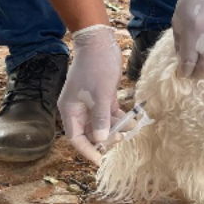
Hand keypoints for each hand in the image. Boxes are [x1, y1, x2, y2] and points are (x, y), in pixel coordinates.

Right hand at [57, 24, 123, 163]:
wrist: (100, 42)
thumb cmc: (95, 67)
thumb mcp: (100, 94)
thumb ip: (100, 118)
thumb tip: (100, 139)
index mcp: (70, 110)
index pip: (76, 138)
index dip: (87, 150)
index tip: (100, 161)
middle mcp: (79, 110)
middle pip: (90, 133)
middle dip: (105, 139)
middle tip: (120, 140)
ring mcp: (91, 104)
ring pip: (103, 125)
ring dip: (116, 129)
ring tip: (131, 130)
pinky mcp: (104, 97)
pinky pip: (112, 115)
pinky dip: (121, 119)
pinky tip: (134, 121)